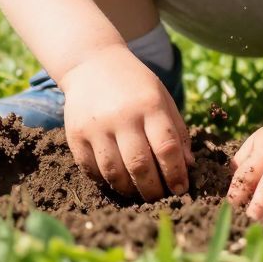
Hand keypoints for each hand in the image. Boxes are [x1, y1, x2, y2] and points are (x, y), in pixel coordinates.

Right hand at [58, 46, 194, 201]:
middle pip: (140, 166)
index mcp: (149, 105)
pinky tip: (117, 180)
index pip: (166, 148)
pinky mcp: (75, 135)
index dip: (176, 174)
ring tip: (138, 192)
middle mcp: (122, 116)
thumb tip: (187, 167)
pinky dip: (106, 182)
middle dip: (153, 190)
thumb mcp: (162, 98)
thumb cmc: (134, 85)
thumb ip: (176, 131)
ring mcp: (96, 127)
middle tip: (159, 197)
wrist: (91, 63)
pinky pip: (91, 170)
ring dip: (130, 190)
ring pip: (114, 173)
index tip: (181, 189)